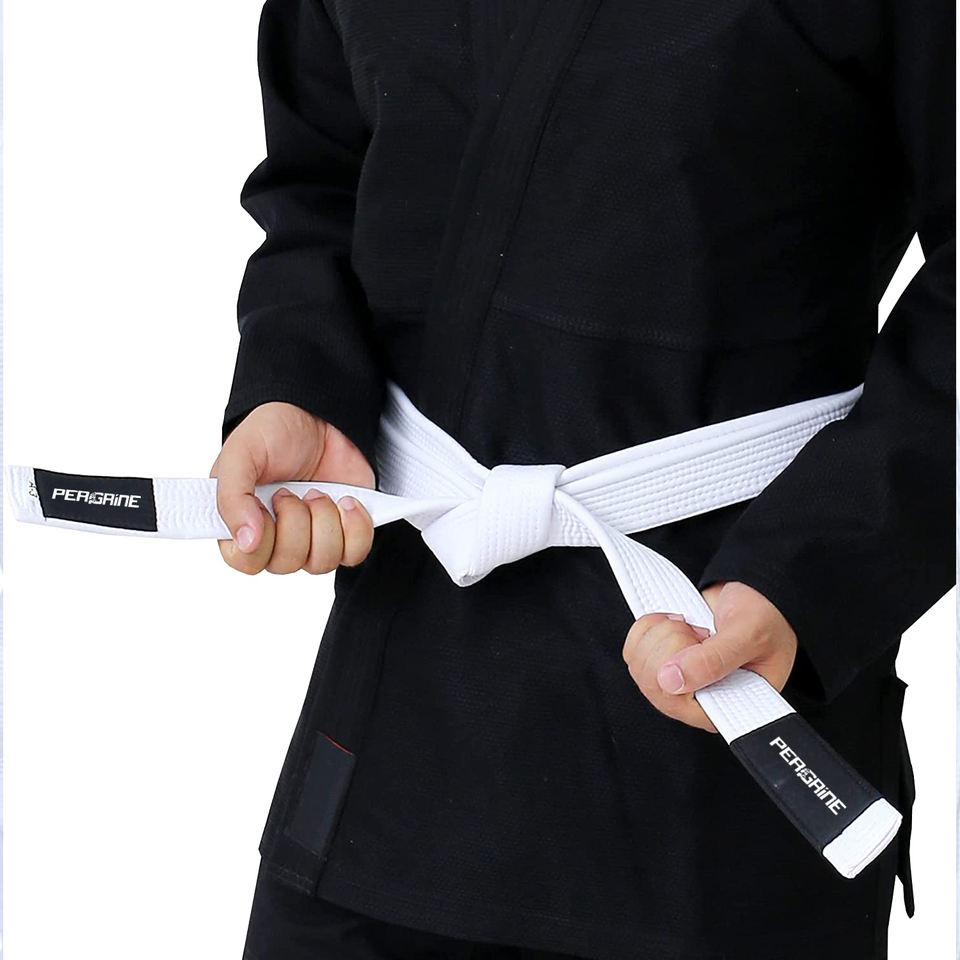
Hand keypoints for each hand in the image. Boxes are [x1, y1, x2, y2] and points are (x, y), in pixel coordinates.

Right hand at [210, 401, 374, 574]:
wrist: (321, 415)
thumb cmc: (275, 432)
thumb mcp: (241, 453)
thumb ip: (231, 497)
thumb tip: (245, 541)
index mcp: (242, 523)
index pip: (245, 562)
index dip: (259, 543)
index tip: (264, 508)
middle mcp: (277, 538)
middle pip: (286, 564)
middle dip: (294, 522)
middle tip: (290, 491)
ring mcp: (313, 538)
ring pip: (321, 562)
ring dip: (323, 521)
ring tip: (318, 492)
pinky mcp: (346, 533)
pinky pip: (354, 554)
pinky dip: (354, 528)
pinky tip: (346, 501)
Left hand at [621, 580, 797, 732]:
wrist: (756, 593)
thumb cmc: (767, 617)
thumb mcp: (749, 634)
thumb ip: (713, 659)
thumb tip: (671, 680)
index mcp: (729, 705)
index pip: (683, 707)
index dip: (679, 674)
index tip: (698, 642)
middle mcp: (701, 699)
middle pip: (654, 686)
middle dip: (672, 645)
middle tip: (701, 632)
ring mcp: (678, 682)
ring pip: (640, 667)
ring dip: (661, 635)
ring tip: (693, 628)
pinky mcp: (662, 662)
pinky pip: (633, 651)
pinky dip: (648, 628)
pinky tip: (675, 624)